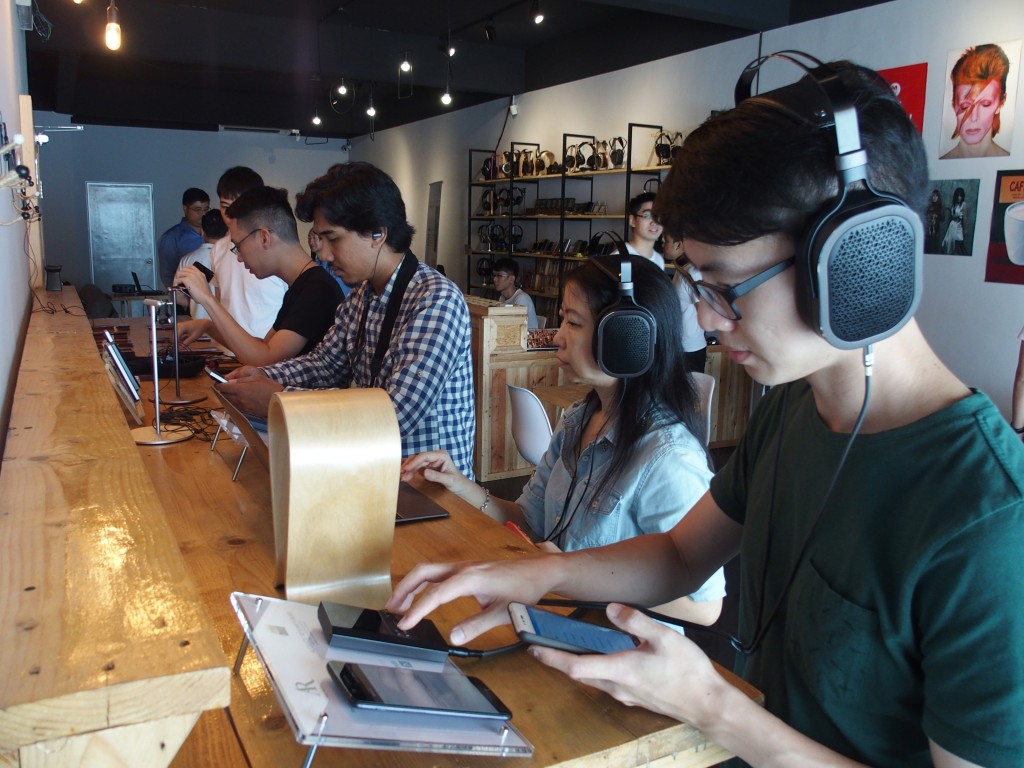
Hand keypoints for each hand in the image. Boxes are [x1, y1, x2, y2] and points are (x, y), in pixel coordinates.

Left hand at [173, 265, 214, 305]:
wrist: (206, 297)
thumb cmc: (205, 293)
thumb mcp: (204, 283)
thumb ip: (198, 280)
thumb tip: (192, 282)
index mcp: (200, 273)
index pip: (191, 267)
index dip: (185, 269)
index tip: (183, 271)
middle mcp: (195, 273)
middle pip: (183, 269)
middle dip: (180, 274)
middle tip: (179, 278)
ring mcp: (190, 275)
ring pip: (179, 273)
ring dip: (177, 278)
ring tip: (178, 282)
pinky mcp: (186, 280)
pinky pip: (178, 279)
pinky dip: (176, 282)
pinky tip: (177, 285)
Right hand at [176, 318, 210, 345]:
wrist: (203, 324)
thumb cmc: (199, 329)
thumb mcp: (194, 337)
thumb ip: (186, 343)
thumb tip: (179, 348)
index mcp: (182, 327)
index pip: (176, 337)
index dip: (176, 343)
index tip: (178, 349)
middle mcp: (179, 325)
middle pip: (175, 336)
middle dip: (178, 342)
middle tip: (181, 347)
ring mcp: (179, 325)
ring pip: (176, 335)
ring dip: (180, 340)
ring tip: (187, 340)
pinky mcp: (179, 326)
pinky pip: (177, 333)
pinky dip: (181, 337)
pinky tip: (187, 337)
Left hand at [217, 367, 282, 416]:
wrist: (278, 401)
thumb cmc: (269, 387)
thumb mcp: (256, 378)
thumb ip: (242, 380)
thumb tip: (231, 381)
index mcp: (240, 389)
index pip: (223, 387)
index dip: (218, 384)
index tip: (217, 382)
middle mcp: (239, 398)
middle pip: (224, 395)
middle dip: (222, 391)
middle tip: (223, 387)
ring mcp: (243, 406)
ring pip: (230, 401)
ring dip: (228, 397)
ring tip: (230, 392)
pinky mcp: (247, 411)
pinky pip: (237, 405)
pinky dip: (235, 401)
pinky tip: (239, 398)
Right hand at [386, 555, 558, 644]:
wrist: (540, 570)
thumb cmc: (525, 589)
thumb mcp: (504, 613)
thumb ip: (478, 626)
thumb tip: (454, 638)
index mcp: (470, 578)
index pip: (435, 594)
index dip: (417, 610)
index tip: (404, 625)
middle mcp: (463, 568)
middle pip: (423, 573)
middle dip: (404, 589)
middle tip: (390, 610)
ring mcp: (465, 566)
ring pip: (430, 571)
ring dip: (412, 585)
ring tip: (400, 605)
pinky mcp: (468, 569)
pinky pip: (439, 573)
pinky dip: (425, 583)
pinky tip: (424, 597)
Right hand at [400, 450, 476, 500]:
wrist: (460, 486)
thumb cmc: (457, 482)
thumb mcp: (449, 481)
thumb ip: (437, 476)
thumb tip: (424, 473)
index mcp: (441, 455)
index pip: (425, 456)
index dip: (414, 461)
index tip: (406, 468)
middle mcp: (435, 456)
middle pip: (419, 458)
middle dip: (409, 465)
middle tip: (401, 474)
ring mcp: (431, 461)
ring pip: (416, 462)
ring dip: (408, 469)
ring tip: (402, 477)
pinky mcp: (428, 466)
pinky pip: (417, 467)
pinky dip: (411, 471)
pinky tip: (405, 475)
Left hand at [529, 603, 724, 726]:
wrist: (707, 704)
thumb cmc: (687, 671)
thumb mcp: (664, 637)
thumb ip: (635, 621)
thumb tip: (610, 608)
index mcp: (620, 670)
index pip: (575, 665)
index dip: (551, 657)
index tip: (533, 648)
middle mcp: (617, 686)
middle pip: (578, 673)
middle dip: (558, 660)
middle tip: (542, 643)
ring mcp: (625, 694)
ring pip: (592, 679)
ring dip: (577, 664)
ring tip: (568, 646)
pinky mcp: (634, 696)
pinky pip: (606, 682)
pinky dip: (596, 668)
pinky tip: (604, 656)